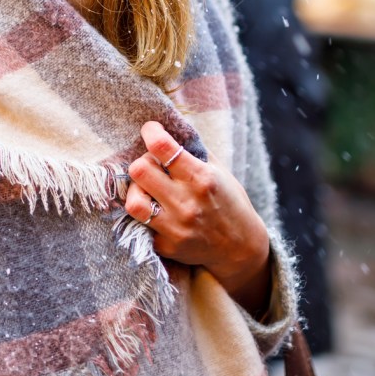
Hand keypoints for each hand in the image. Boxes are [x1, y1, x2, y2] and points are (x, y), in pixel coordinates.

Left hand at [125, 121, 270, 314]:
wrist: (241, 248)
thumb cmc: (229, 201)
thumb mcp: (218, 170)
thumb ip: (192, 150)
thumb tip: (167, 127)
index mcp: (201, 178)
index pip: (161, 146)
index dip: (150, 132)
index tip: (151, 130)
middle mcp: (187, 202)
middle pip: (139, 170)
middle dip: (142, 162)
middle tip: (153, 166)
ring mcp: (176, 227)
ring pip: (133, 202)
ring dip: (137, 192)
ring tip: (149, 190)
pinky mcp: (167, 246)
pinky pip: (142, 225)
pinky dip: (148, 216)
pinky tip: (160, 213)